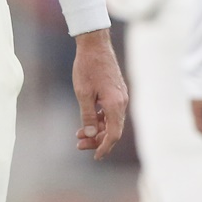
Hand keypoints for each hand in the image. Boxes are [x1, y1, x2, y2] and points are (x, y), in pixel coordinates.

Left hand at [72, 29, 128, 159]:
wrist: (95, 44)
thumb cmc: (87, 66)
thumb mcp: (82, 93)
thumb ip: (87, 115)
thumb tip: (91, 134)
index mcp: (115, 104)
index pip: (114, 134)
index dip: (105, 147)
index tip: (96, 157)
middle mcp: (122, 102)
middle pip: (113, 130)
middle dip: (97, 140)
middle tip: (79, 145)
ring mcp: (120, 96)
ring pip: (111, 121)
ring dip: (97, 129)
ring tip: (79, 134)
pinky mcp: (116, 91)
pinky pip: (110, 111)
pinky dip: (100, 118)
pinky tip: (88, 120)